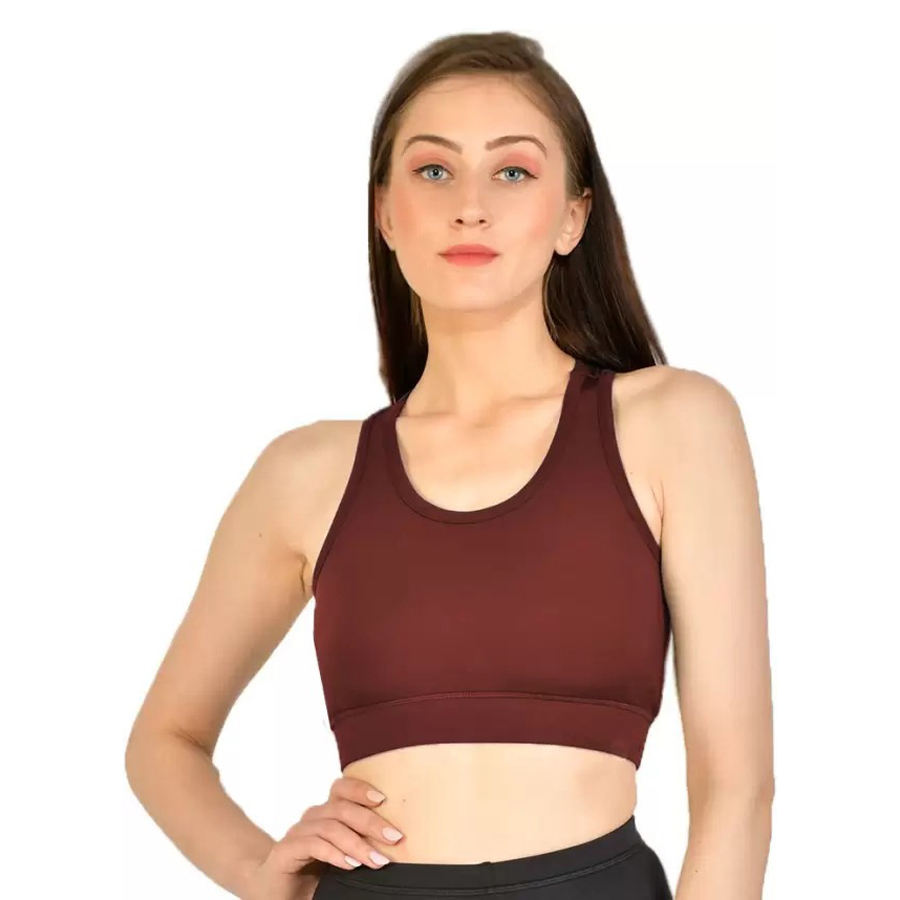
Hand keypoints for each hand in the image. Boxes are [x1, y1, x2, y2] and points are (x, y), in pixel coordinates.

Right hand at [243, 775, 403, 899]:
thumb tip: (394, 848)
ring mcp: (297, 833)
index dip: (361, 789)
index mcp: (325, 814)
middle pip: (342, 808)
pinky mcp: (285, 851)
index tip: (384, 799)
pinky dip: (334, 853)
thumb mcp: (342, 859)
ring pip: (331, 827)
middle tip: (394, 838)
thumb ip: (360, 849)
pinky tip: (350, 865)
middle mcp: (311, 818)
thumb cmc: (313, 877)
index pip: (342, 789)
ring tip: (377, 861)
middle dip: (371, 822)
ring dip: (357, 844)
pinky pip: (313, 845)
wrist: (274, 894)